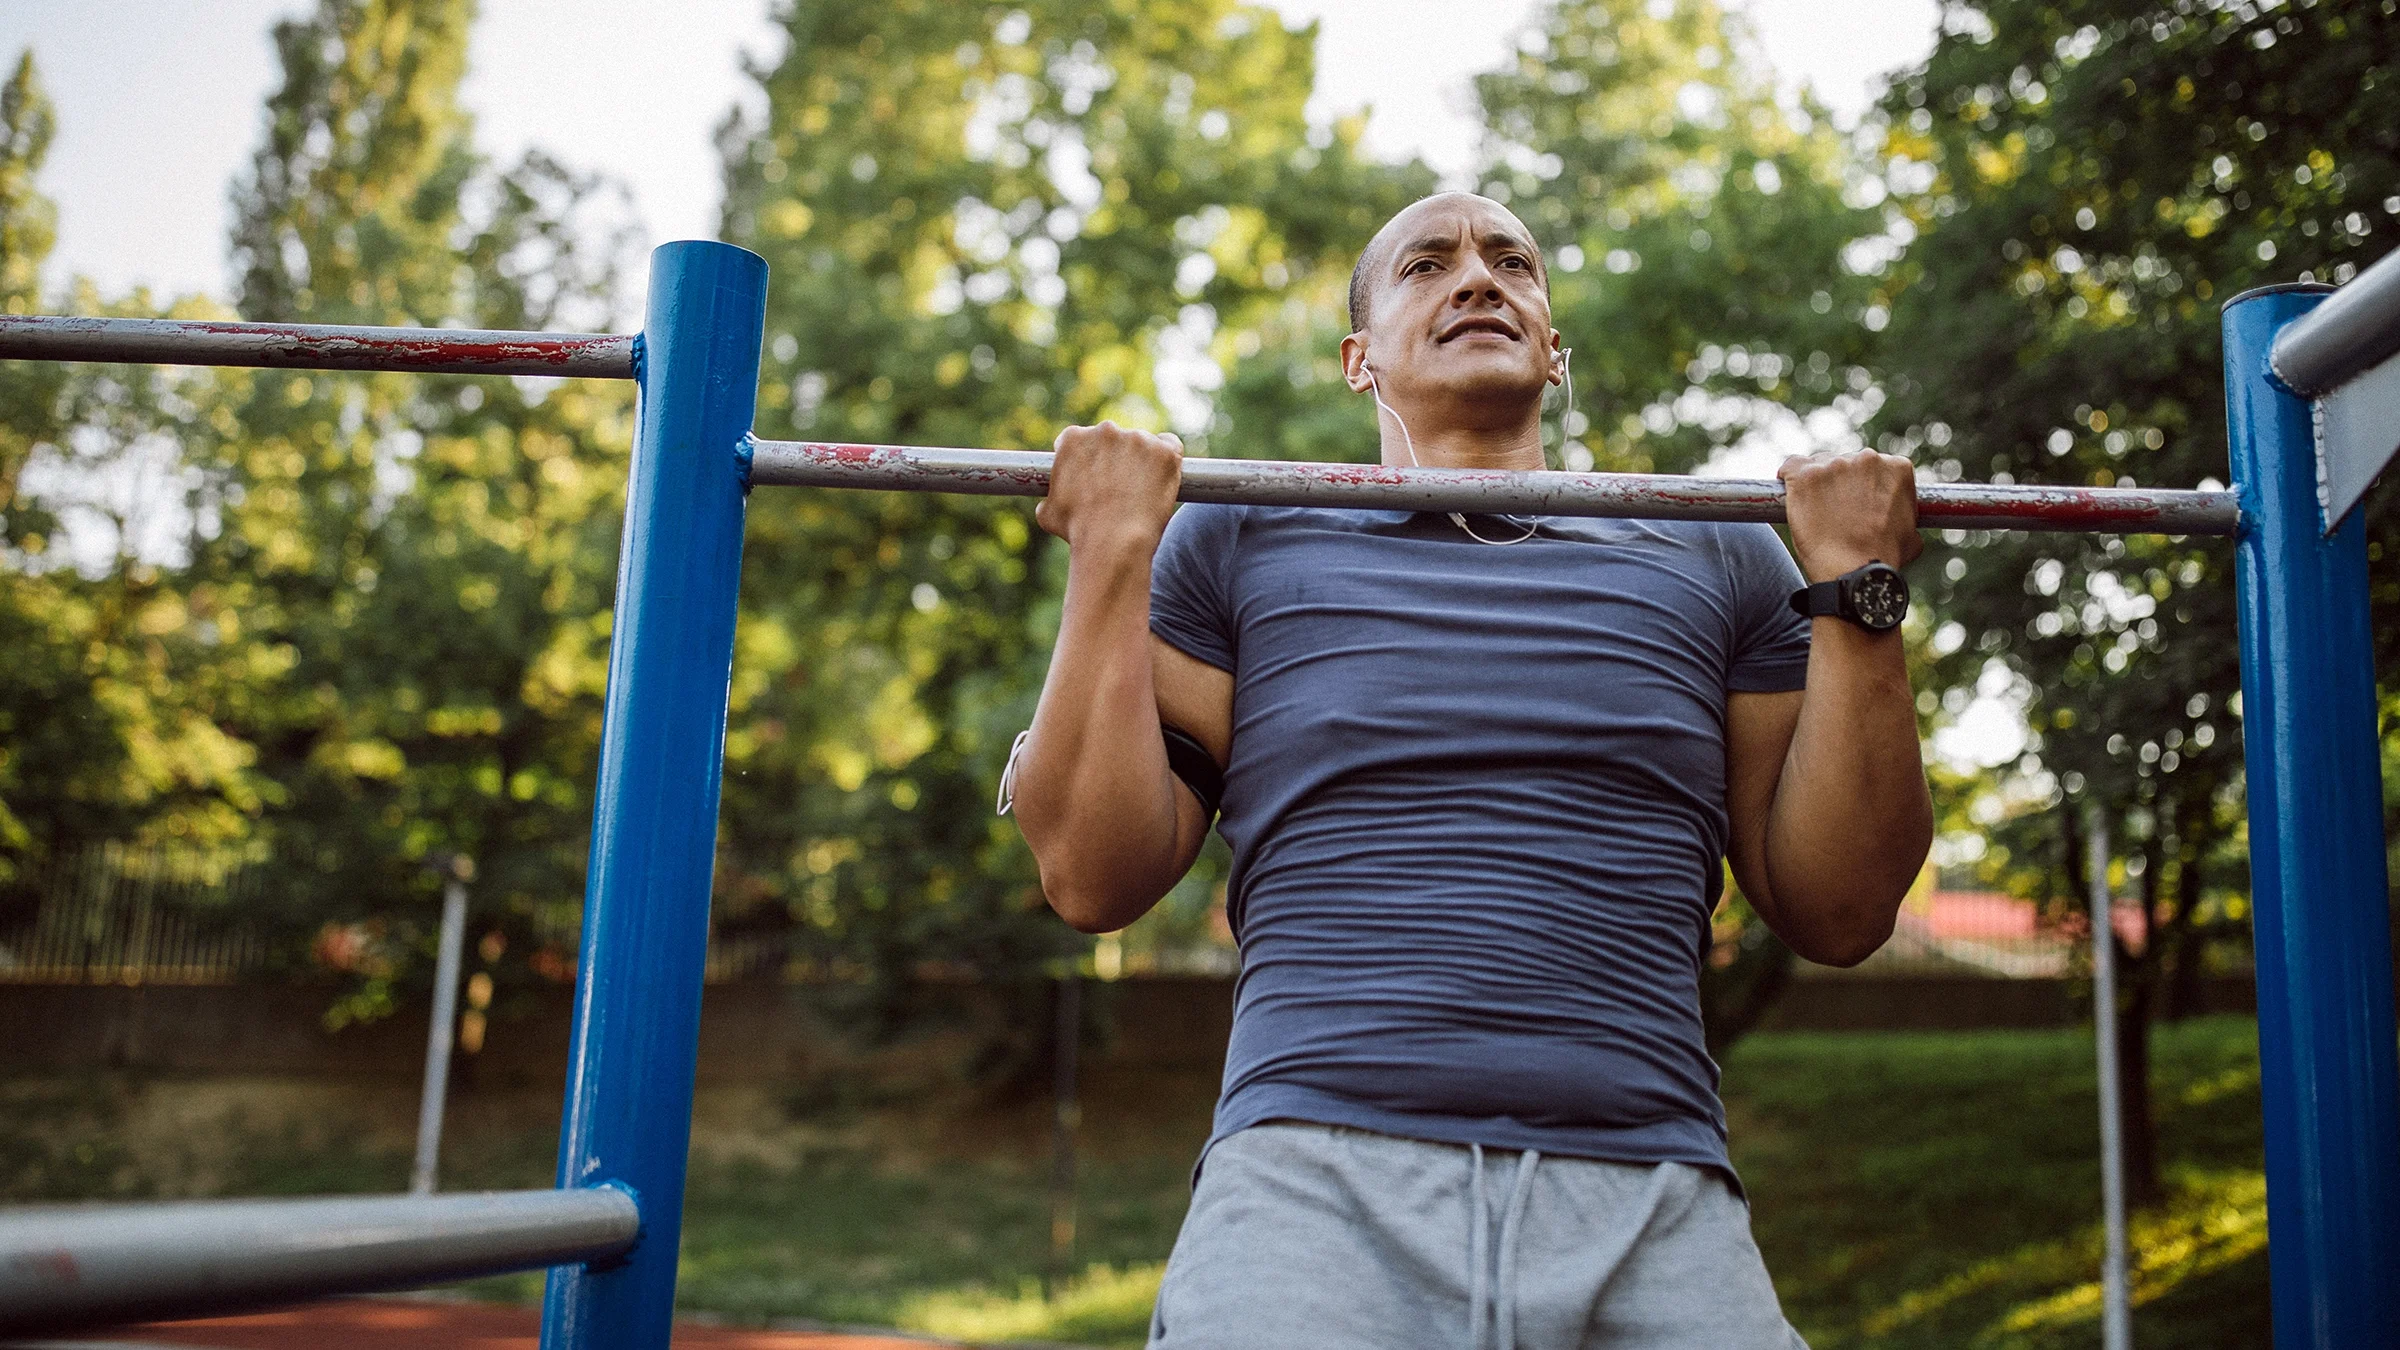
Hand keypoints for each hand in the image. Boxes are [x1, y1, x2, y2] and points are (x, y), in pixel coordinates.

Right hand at [1037, 421, 1183, 552]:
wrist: (1113, 544)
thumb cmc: (1078, 531)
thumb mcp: (1048, 513)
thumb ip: (1050, 496)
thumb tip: (1049, 501)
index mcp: (1074, 439)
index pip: (1081, 439)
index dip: (1088, 457)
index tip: (1094, 474)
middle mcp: (1105, 430)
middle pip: (1113, 439)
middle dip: (1115, 458)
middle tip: (1120, 486)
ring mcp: (1138, 438)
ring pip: (1143, 443)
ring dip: (1142, 460)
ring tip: (1142, 491)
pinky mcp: (1165, 451)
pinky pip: (1170, 446)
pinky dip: (1168, 459)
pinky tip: (1164, 477)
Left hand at [1776, 449, 1921, 583]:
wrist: (1854, 571)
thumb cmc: (1883, 557)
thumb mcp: (1910, 532)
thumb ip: (1904, 513)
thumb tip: (1901, 518)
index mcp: (1896, 467)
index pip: (1873, 466)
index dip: (1864, 486)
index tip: (1856, 502)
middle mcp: (1867, 459)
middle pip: (1845, 463)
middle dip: (1840, 483)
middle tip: (1835, 510)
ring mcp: (1834, 465)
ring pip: (1819, 465)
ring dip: (1816, 484)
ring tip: (1816, 512)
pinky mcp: (1805, 475)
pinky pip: (1791, 467)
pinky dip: (1789, 478)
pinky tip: (1791, 494)